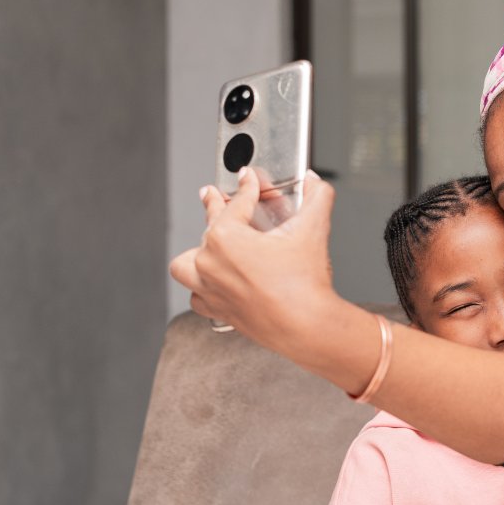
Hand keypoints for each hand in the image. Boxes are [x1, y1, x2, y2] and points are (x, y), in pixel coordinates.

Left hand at [170, 168, 336, 354]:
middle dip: (214, 207)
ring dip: (194, 254)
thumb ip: (317, 198)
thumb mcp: (313, 230)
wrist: (307, 326)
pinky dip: (204, 288)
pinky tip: (216, 284)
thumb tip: (316, 183)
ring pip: (186, 265)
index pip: (238, 203)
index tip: (248, 179)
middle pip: (209, 227)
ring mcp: (210, 288)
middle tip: (211, 195)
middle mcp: (209, 262)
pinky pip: (198, 296)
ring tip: (205, 247)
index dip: (248, 186)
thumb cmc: (304, 284)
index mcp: (226, 238)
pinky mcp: (218, 310)